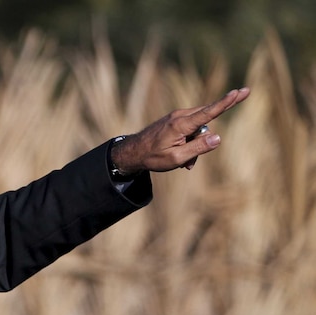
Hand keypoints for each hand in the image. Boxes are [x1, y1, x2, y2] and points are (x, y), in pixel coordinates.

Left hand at [111, 87, 249, 174]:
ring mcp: (177, 117)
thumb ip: (198, 148)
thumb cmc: (153, 157)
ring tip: (182, 161)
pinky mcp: (176, 120)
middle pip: (206, 125)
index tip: (240, 92)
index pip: (209, 112)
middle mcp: (180, 116)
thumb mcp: (176, 158)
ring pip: (199, 129)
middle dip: (203, 143)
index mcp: (181, 124)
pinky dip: (189, 143)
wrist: (133, 152)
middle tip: (188, 164)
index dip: (227, 103)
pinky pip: (191, 130)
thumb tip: (218, 138)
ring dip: (195, 145)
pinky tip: (180, 154)